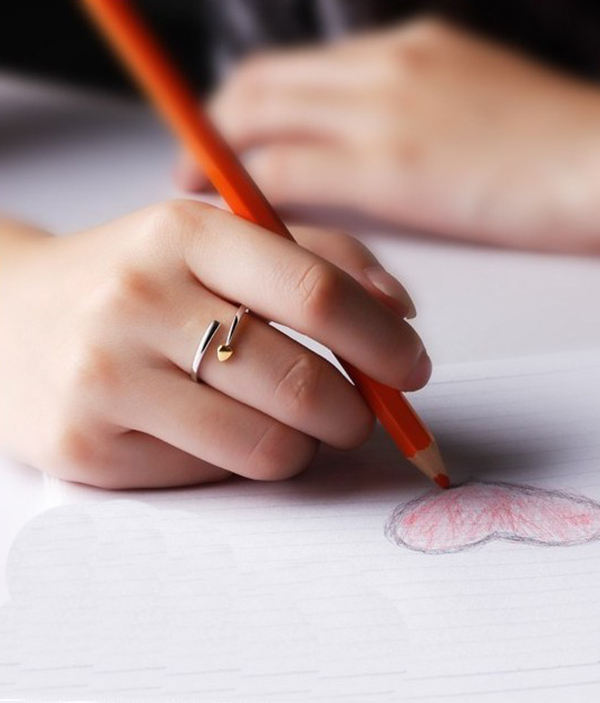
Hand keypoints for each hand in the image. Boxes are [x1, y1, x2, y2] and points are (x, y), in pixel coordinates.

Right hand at [0, 202, 426, 487]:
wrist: (10, 318)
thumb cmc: (141, 279)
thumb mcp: (219, 240)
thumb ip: (320, 258)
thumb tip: (400, 310)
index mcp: (185, 232)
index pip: (316, 293)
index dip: (383, 342)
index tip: (412, 367)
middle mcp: (139, 300)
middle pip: (302, 382)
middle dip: (358, 411)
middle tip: (362, 412)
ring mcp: (107, 378)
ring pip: (267, 446)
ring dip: (306, 444)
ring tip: (293, 423)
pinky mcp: (88, 449)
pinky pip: (212, 476)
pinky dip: (242, 463)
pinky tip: (220, 433)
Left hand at [176, 19, 599, 251]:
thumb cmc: (570, 150)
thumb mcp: (484, 111)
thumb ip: (426, 122)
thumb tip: (386, 158)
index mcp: (412, 51)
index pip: (302, 67)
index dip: (251, 100)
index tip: (226, 134)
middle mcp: (387, 66)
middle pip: (263, 81)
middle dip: (213, 124)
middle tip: (191, 166)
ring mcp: (386, 110)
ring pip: (261, 117)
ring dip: (219, 158)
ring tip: (201, 199)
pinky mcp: (392, 166)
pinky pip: (289, 173)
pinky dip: (254, 197)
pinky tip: (244, 227)